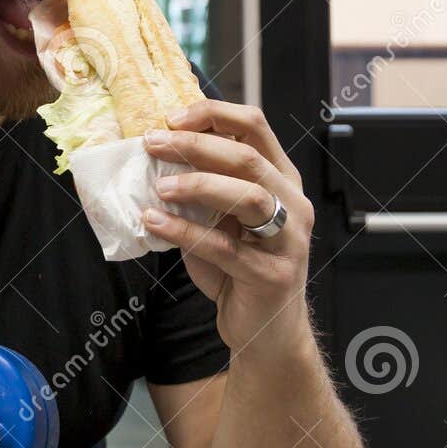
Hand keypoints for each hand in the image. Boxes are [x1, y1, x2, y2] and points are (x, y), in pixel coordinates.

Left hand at [141, 100, 313, 354]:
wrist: (266, 333)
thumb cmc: (239, 271)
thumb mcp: (221, 221)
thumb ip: (203, 191)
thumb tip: (154, 158)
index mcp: (282, 180)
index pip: (255, 127)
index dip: (214, 115)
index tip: (171, 118)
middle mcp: (293, 203)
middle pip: (248, 157)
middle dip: (196, 145)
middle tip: (153, 143)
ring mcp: (288, 240)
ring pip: (247, 196)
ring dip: (198, 185)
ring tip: (159, 186)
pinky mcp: (272, 275)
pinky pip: (225, 247)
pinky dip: (183, 232)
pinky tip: (154, 223)